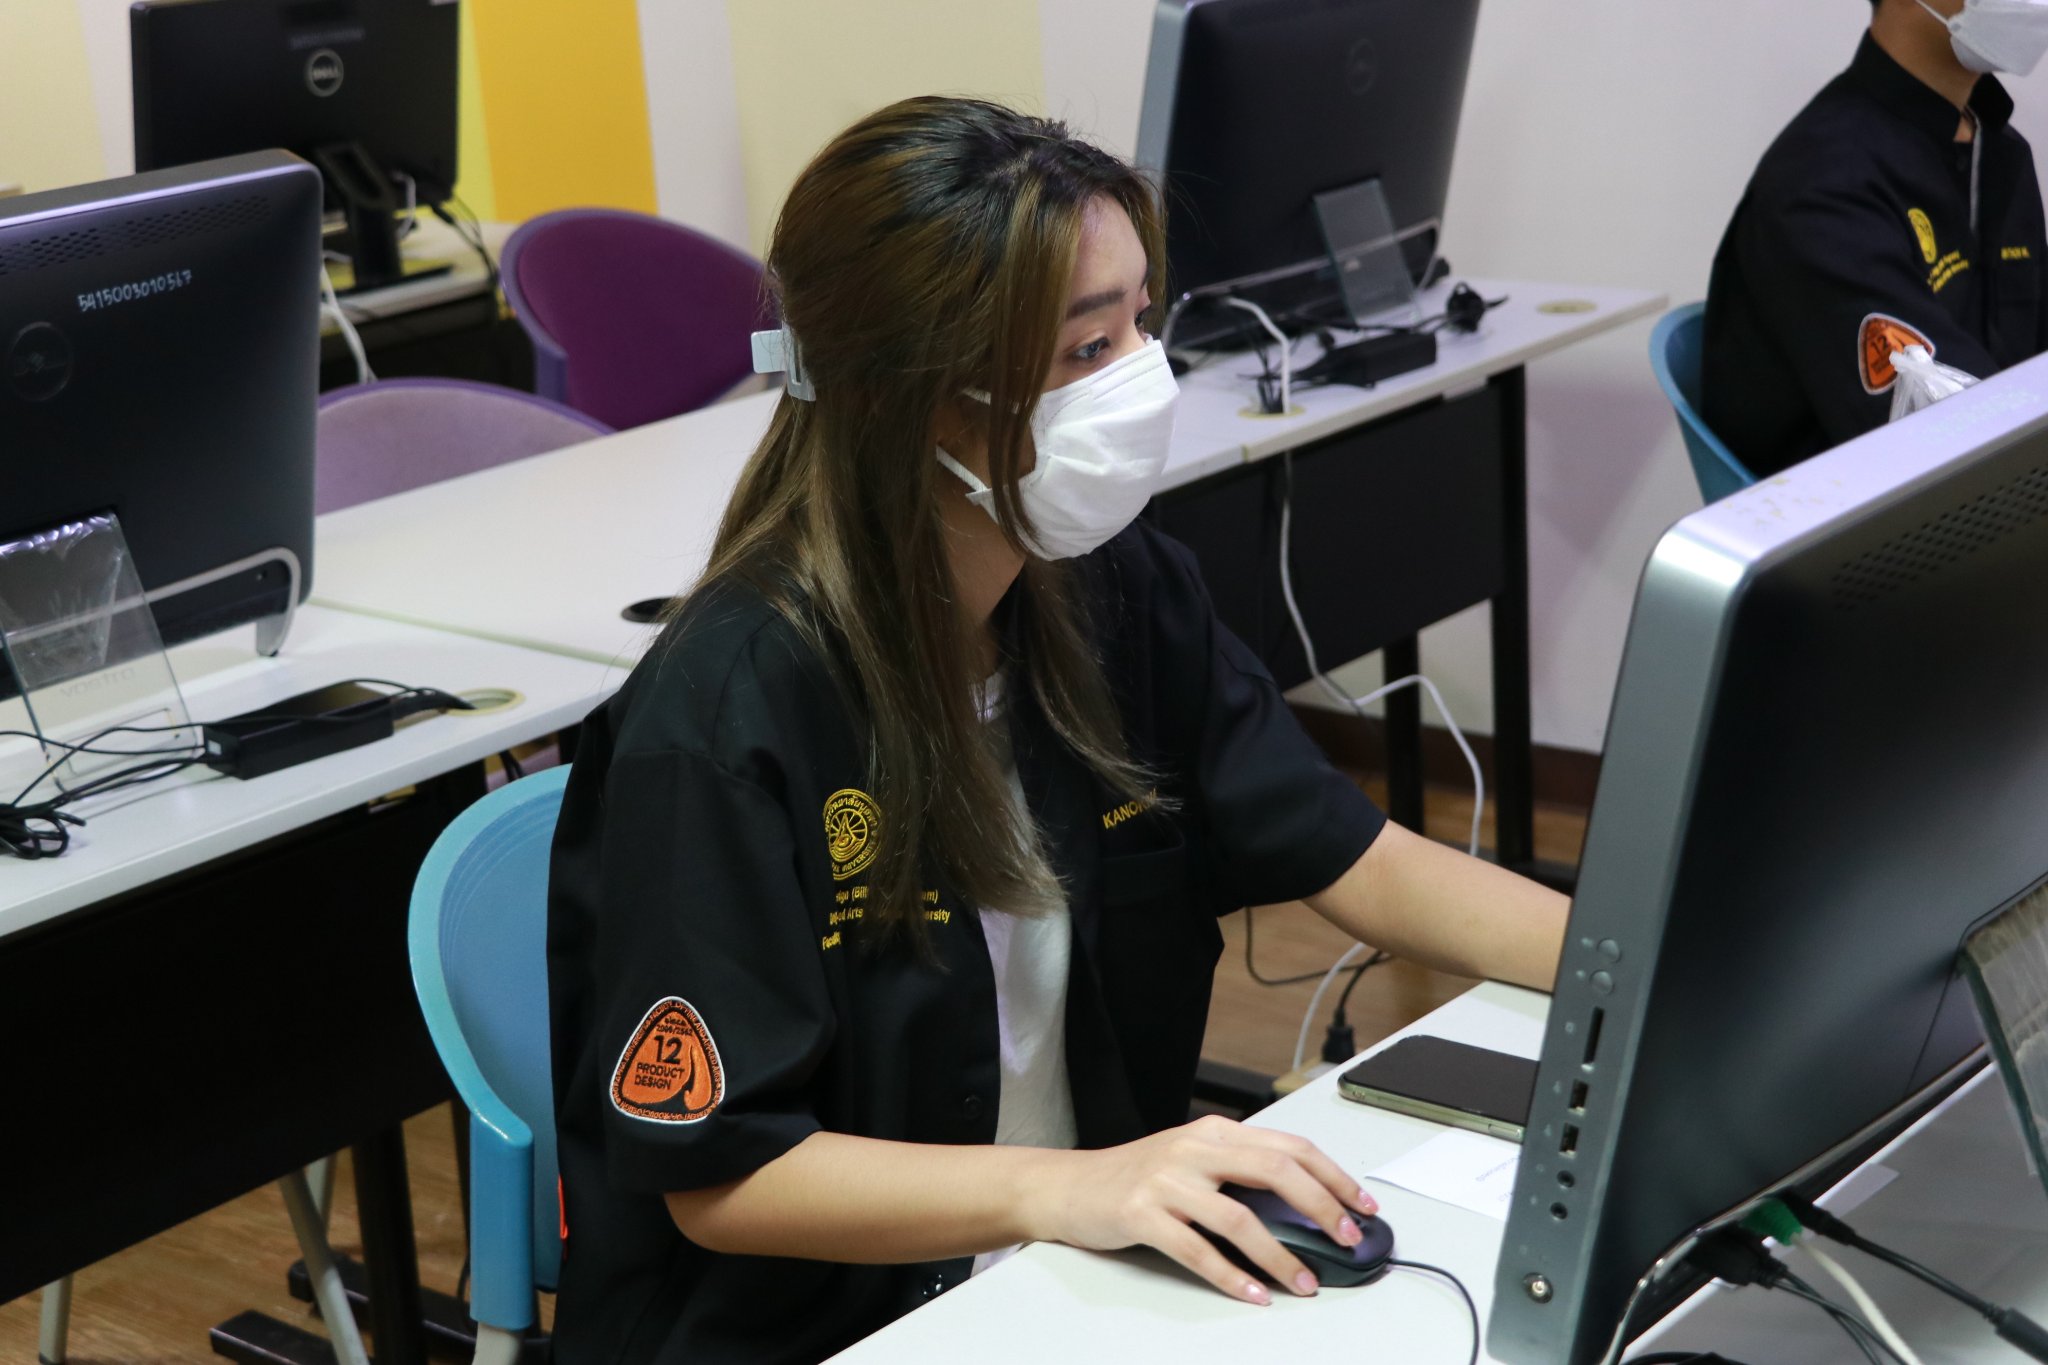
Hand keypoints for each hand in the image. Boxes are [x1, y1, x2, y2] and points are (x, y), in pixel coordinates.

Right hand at [1026, 1113, 1378, 1303]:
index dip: (1333, 1177)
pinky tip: (1253, 1294)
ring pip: (1239, 1217)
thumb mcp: (1191, 1160)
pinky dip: (1231, 1276)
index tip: (1362, 1205)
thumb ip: (1239, 1173)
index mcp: (1215, 1132)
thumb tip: (1304, 1207)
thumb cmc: (1135, 1177)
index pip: (1290, 1147)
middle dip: (1322, 1208)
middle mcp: (1195, 1148)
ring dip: (1280, 1255)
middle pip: (1276, 1171)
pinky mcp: (1142, 1213)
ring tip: (1304, 1282)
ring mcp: (1167, 1179)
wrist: (1068, 1186)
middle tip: (1348, 1240)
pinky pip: (1196, 1250)